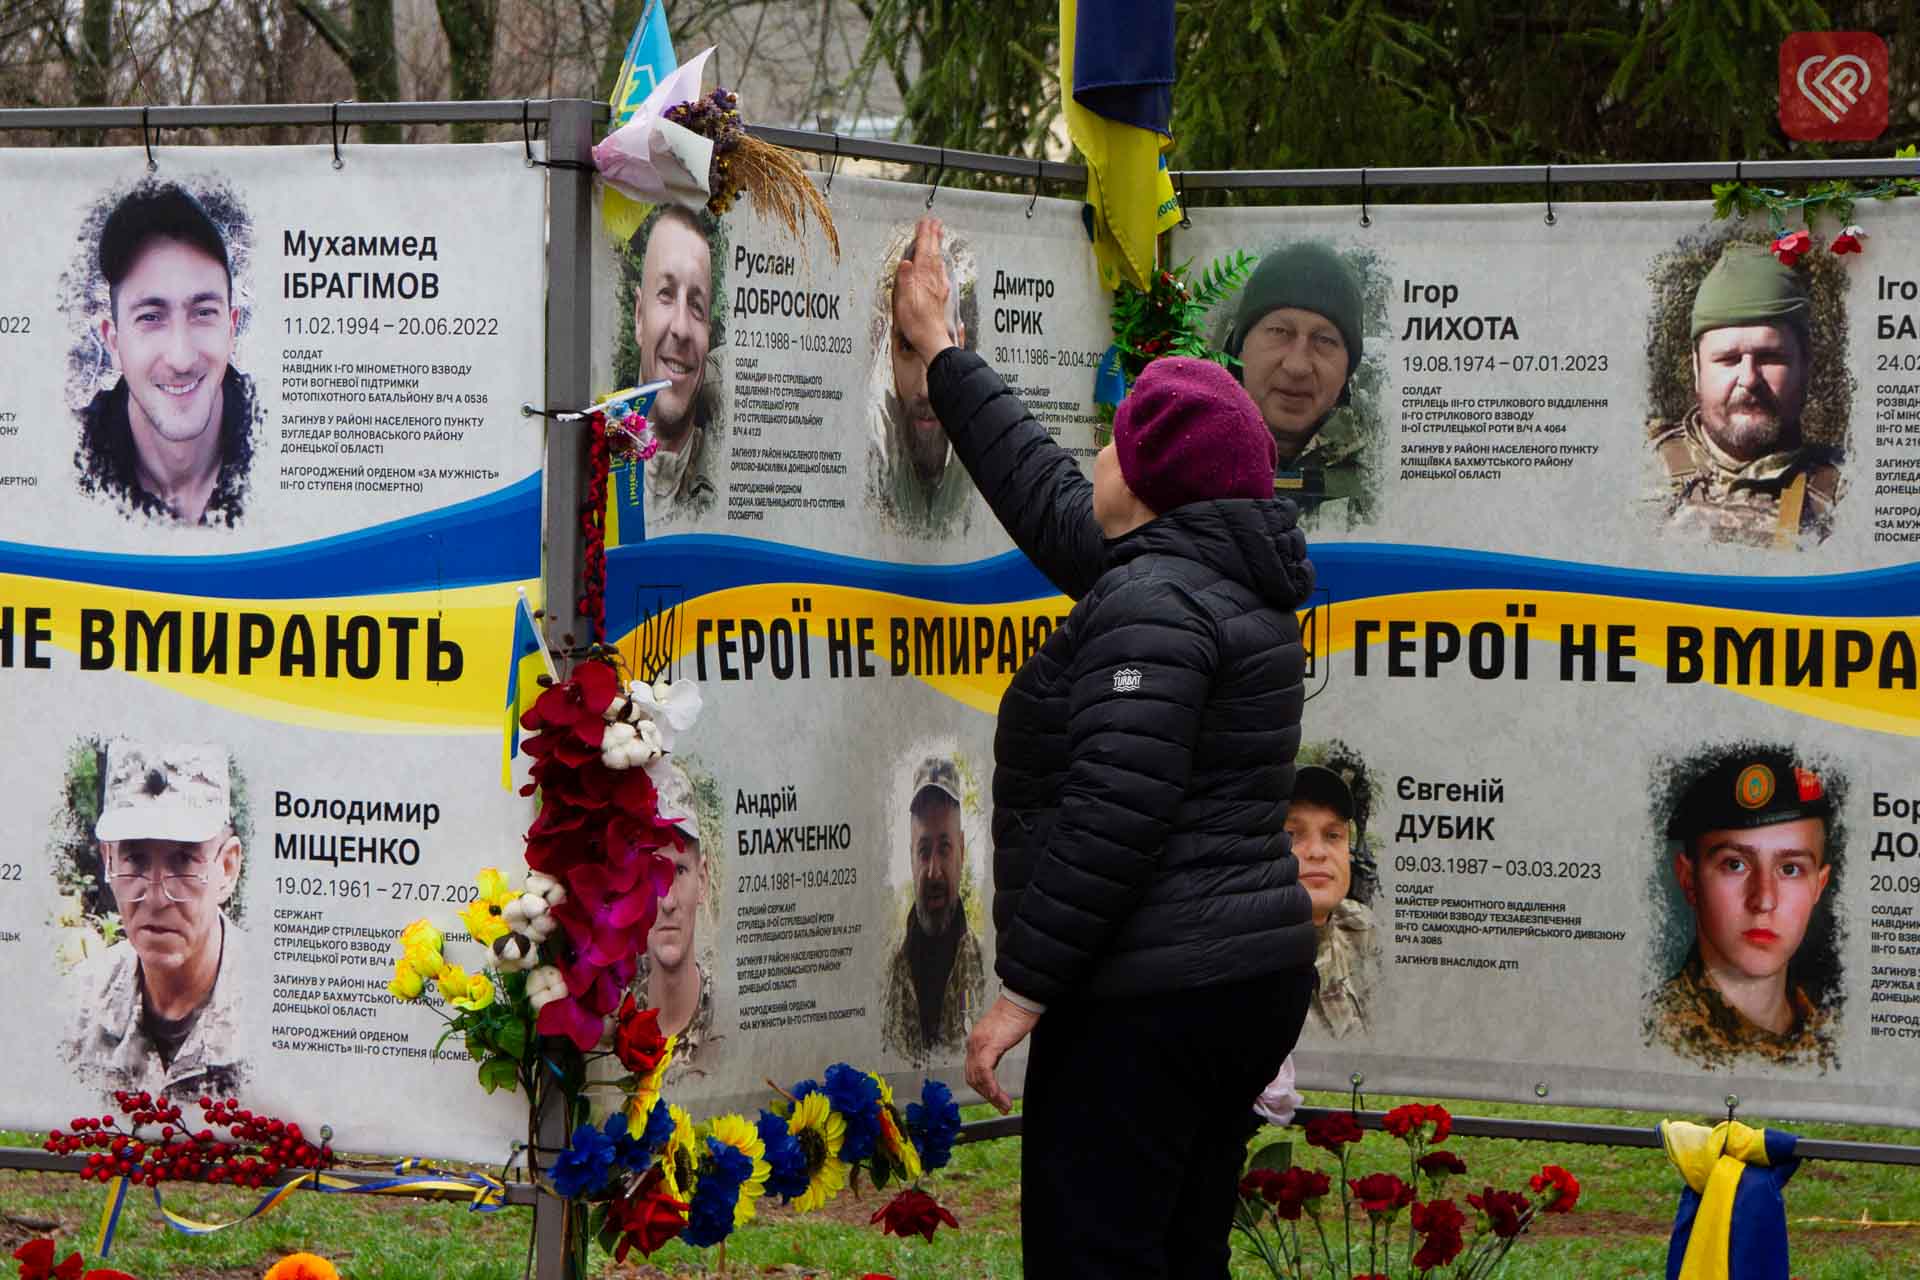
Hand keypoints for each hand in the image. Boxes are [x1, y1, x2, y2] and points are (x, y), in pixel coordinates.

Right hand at [893, 215, 958, 362]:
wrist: (931, 339)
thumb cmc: (916, 323)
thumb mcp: (904, 301)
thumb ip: (905, 280)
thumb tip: (905, 262)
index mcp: (922, 278)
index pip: (923, 251)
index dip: (923, 236)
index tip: (924, 222)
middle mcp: (933, 279)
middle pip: (933, 253)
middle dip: (933, 236)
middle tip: (934, 222)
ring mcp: (939, 286)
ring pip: (938, 260)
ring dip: (938, 245)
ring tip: (938, 234)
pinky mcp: (941, 294)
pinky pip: (941, 271)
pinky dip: (939, 261)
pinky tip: (941, 263)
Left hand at [964, 995, 1039, 1114]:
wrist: (1020, 1000)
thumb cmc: (1015, 1014)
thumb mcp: (1002, 1035)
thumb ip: (995, 1047)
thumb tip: (995, 1060)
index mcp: (976, 1041)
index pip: (972, 1071)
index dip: (982, 1087)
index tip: (994, 1098)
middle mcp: (974, 1043)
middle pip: (973, 1077)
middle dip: (986, 1095)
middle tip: (1000, 1106)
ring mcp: (979, 1044)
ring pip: (978, 1077)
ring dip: (991, 1095)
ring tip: (1004, 1105)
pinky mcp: (989, 1044)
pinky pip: (985, 1071)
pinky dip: (991, 1086)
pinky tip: (998, 1095)